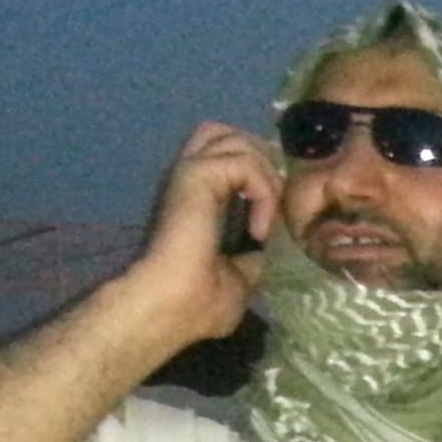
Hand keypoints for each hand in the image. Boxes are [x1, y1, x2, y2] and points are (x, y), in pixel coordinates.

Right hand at [129, 122, 278, 342]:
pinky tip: (259, 229)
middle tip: (270, 207)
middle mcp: (191, 177)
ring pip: (237, 139)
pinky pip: (244, 162)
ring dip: (265, 178)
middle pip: (229, 133)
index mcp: (198, 197)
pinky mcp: (196, 176)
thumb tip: (267, 247)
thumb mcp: (238, 279)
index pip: (227, 157)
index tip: (269, 223)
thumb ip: (251, 255)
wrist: (172, 308)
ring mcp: (191, 173)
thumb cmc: (198, 303)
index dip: (258, 176)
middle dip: (261, 162)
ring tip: (265, 221)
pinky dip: (263, 192)